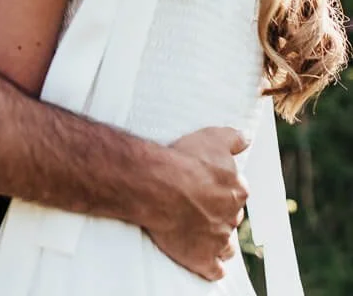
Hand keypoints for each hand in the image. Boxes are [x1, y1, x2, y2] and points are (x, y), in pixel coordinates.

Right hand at [146, 127, 248, 281]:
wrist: (158, 185)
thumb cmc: (185, 159)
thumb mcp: (212, 138)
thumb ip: (234, 138)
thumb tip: (247, 138)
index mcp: (237, 190)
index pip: (238, 191)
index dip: (224, 188)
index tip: (210, 185)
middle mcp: (232, 216)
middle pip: (231, 217)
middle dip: (221, 213)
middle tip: (202, 206)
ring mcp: (218, 240)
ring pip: (227, 245)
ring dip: (220, 241)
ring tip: (206, 234)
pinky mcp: (202, 259)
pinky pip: (215, 269)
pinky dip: (213, 266)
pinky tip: (208, 262)